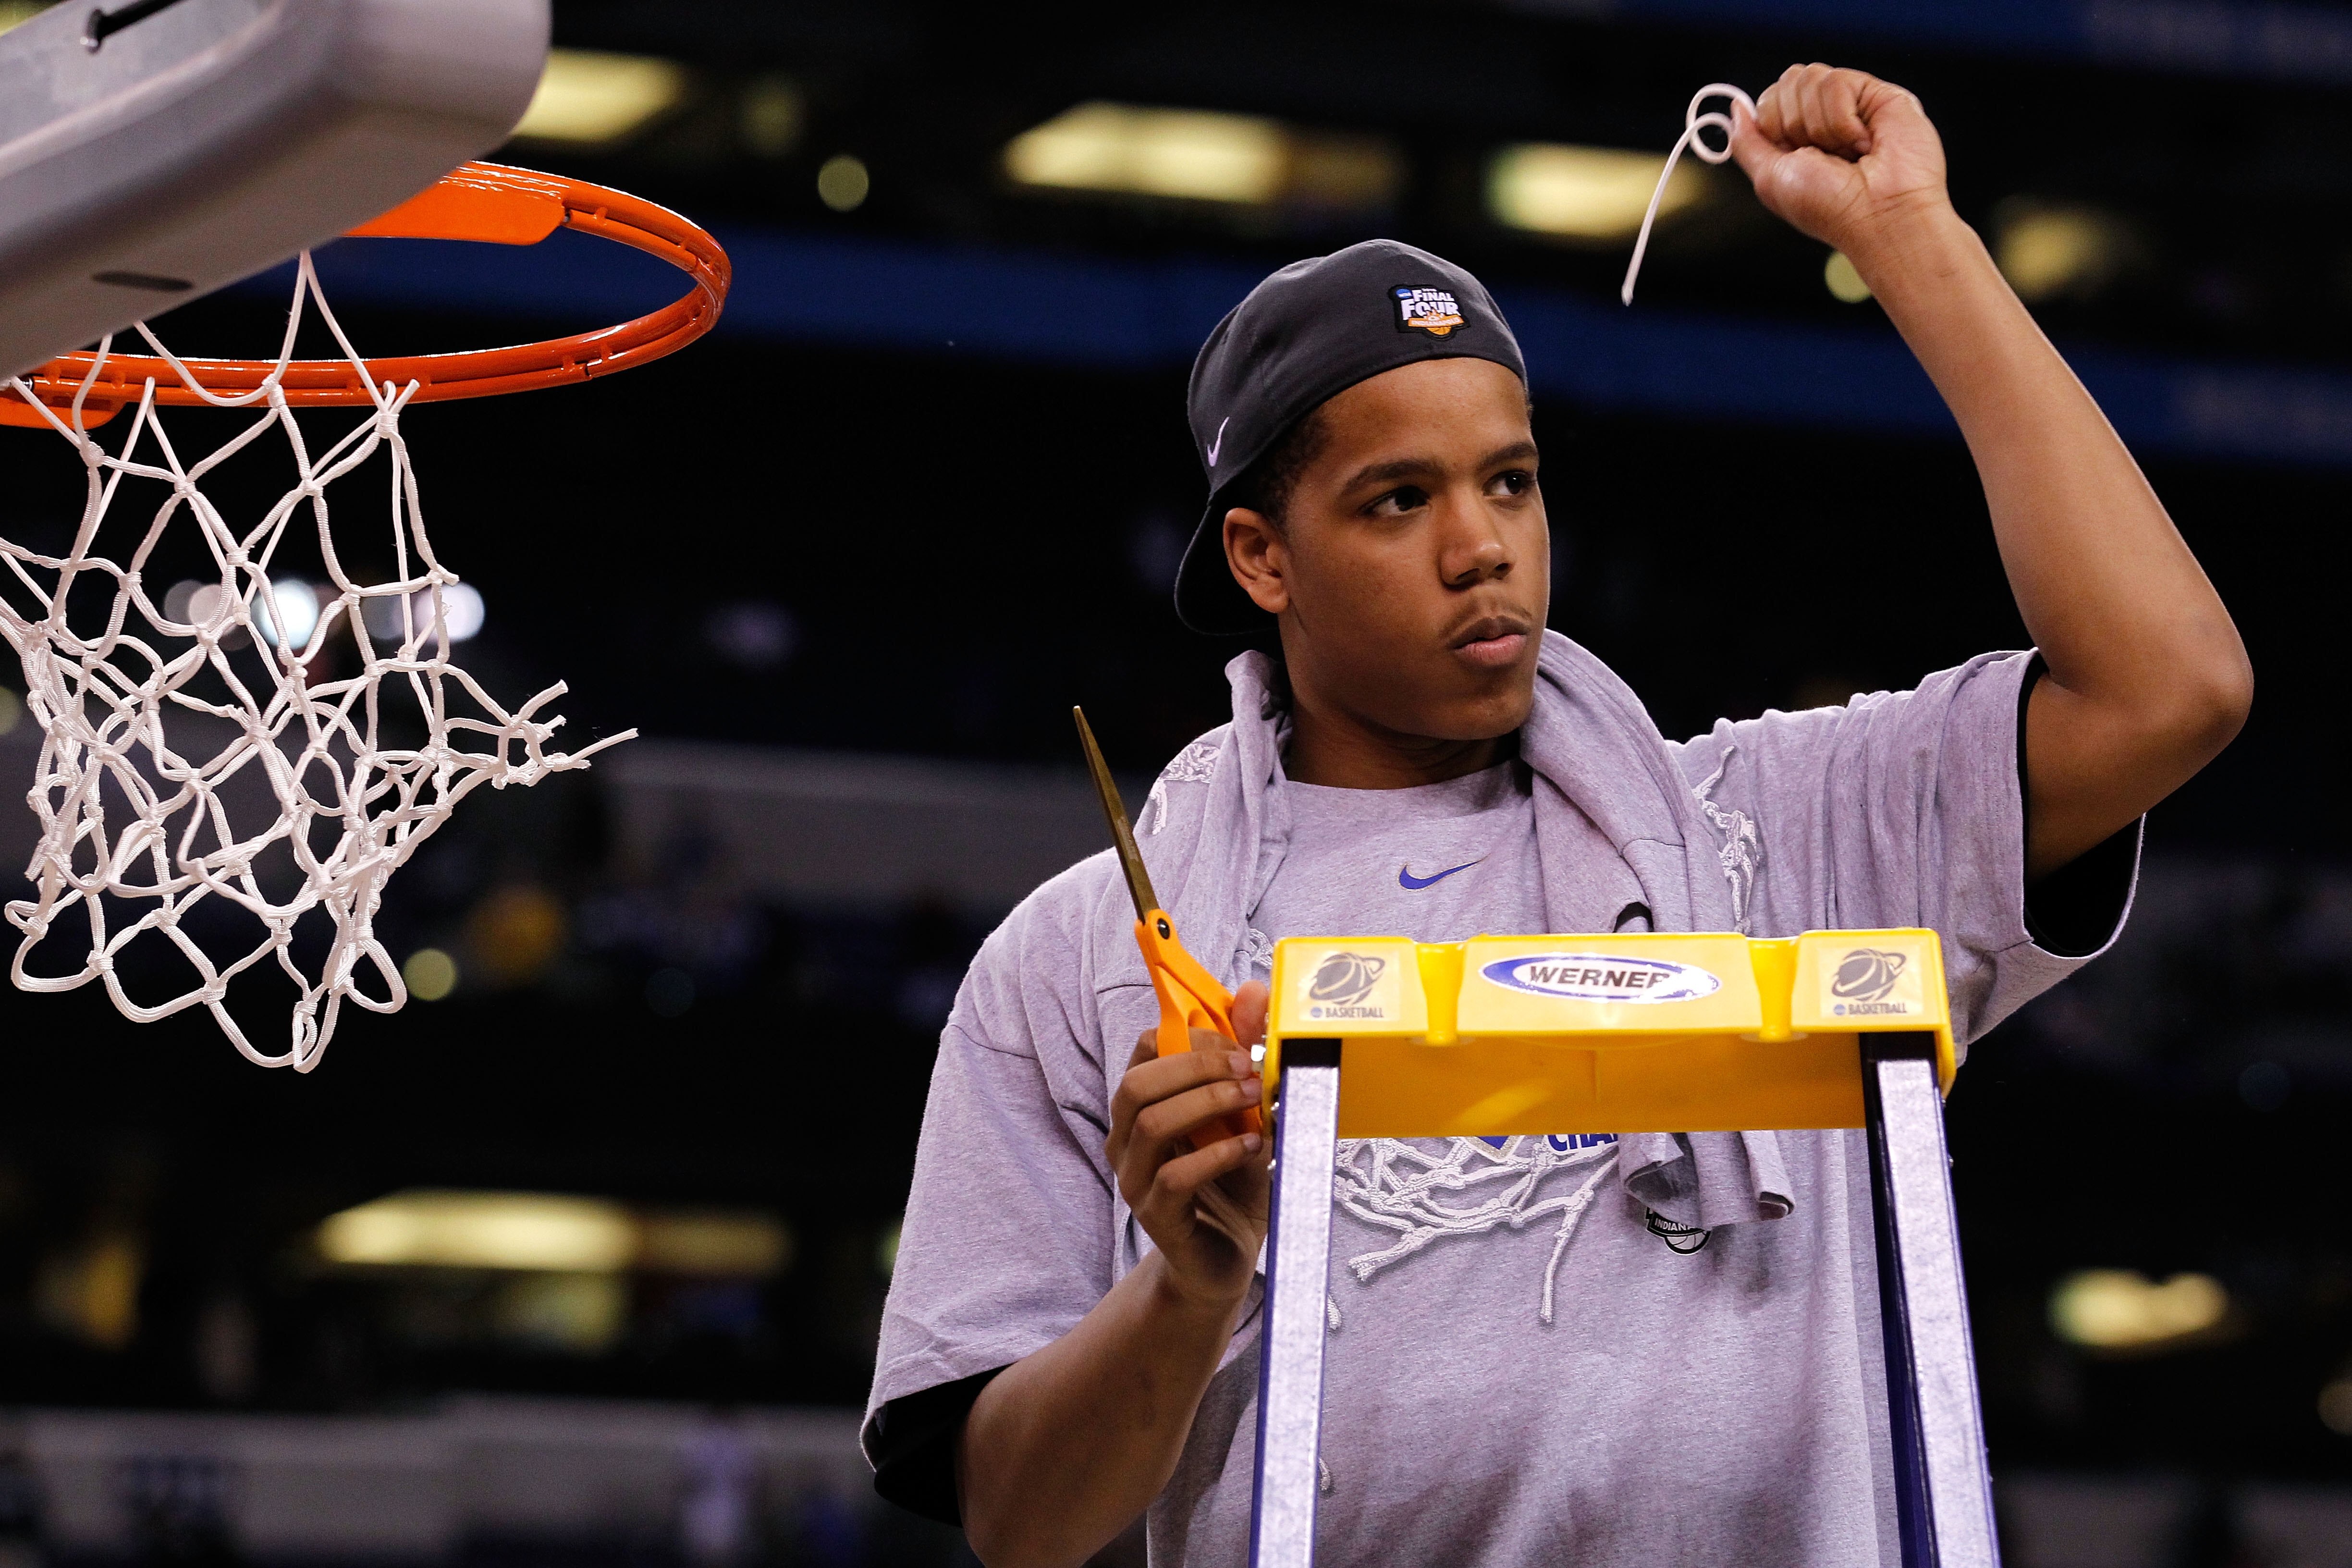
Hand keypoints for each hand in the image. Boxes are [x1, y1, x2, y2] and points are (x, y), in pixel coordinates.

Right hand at [1104, 980, 1271, 1312]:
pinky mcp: (1156, 1216)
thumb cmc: (1234, 1180)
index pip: (1142, 1049)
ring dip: (1209, 1104)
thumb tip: (1256, 990)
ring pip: (1152, 1123)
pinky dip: (1220, 1154)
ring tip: (1254, 1104)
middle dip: (1196, 1067)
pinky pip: (1176, 1175)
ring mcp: (1135, 1180)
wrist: (1225, 1258)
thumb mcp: (1248, 1114)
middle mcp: (1127, 1139)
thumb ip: (1248, 1059)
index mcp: (1144, 1106)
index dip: (1187, 1035)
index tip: (1236, 1042)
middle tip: (1247, 1070)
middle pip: (1137, 1083)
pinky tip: (1253, 1147)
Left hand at [1730, 64, 1949, 261]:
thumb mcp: (1770, 178)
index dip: (1771, 122)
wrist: (1879, 216)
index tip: (1791, 153)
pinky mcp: (1876, 93)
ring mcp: (1851, 102)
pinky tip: (1863, 142)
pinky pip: (1836, 81)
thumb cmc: (1829, 207)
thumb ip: (1747, 142)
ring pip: (1810, 77)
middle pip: (1787, 81)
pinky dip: (1842, 120)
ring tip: (1846, 152)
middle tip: (1821, 155)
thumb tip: (1735, 107)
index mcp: (1796, 137)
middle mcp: (1823, 117)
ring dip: (1820, 126)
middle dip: (1794, 123)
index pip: (1769, 98)